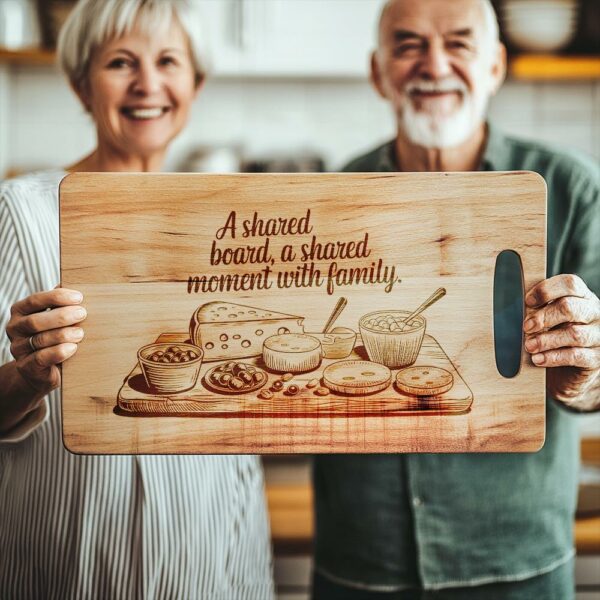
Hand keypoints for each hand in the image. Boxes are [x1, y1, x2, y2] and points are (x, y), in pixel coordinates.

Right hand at [5, 288, 85, 394]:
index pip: (35, 300)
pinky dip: (57, 352)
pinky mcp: (26, 367)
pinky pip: (40, 358)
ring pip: (39, 339)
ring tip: (80, 333)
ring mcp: (18, 349)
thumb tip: (74, 282)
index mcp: (21, 311)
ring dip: (62, 335)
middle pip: (35, 321)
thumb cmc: (55, 336)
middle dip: (61, 316)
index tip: (79, 297)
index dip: (56, 297)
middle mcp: (15, 328)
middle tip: (82, 314)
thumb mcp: (57, 317)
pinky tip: (72, 348)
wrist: (43, 370)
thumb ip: (62, 302)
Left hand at [524, 274, 599, 402]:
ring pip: (574, 334)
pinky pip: (576, 356)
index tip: (527, 301)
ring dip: (546, 340)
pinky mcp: (597, 357)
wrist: (569, 369)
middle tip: (526, 327)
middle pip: (570, 307)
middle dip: (544, 317)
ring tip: (529, 346)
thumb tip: (516, 307)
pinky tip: (538, 359)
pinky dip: (553, 357)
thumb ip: (539, 309)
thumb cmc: (555, 337)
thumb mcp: (549, 319)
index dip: (546, 290)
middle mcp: (595, 313)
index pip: (570, 284)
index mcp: (583, 297)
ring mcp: (599, 335)